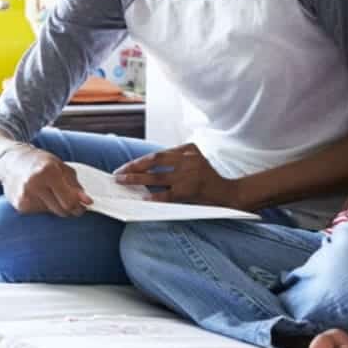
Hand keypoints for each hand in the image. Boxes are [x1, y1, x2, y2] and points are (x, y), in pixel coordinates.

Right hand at [0, 146, 92, 216]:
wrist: (10, 161)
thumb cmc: (39, 162)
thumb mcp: (61, 166)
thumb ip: (75, 185)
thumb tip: (87, 201)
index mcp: (48, 171)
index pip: (69, 200)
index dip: (79, 205)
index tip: (82, 205)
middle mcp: (35, 184)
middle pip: (62, 210)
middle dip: (70, 208)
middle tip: (70, 201)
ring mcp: (25, 196)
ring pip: (51, 212)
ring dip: (55, 206)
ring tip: (48, 192)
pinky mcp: (20, 206)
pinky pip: (40, 213)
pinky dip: (43, 206)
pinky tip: (37, 195)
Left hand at [114, 144, 239, 206]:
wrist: (230, 193)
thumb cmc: (209, 179)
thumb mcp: (196, 161)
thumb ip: (177, 161)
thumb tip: (146, 170)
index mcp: (189, 149)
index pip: (158, 154)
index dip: (139, 161)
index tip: (125, 167)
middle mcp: (188, 159)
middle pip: (154, 161)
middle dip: (133, 167)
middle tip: (118, 174)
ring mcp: (189, 175)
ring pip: (156, 177)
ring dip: (137, 180)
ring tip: (123, 182)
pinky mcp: (190, 191)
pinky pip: (167, 194)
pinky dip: (153, 196)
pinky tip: (142, 199)